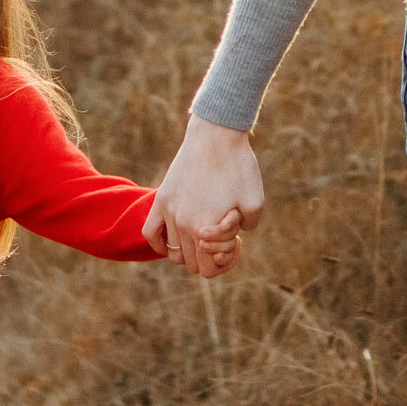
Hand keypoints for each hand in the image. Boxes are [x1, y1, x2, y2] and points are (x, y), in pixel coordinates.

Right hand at [144, 114, 262, 277]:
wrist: (217, 135)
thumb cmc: (239, 167)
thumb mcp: (255, 203)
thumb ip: (248, 229)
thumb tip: (232, 236)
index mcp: (206, 230)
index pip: (207, 270)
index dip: (224, 262)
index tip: (235, 241)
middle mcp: (183, 225)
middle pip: (191, 264)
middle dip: (210, 257)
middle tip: (223, 236)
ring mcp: (169, 212)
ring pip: (173, 253)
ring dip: (190, 251)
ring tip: (205, 233)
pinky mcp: (162, 198)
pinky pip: (151, 233)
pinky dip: (160, 244)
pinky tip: (173, 239)